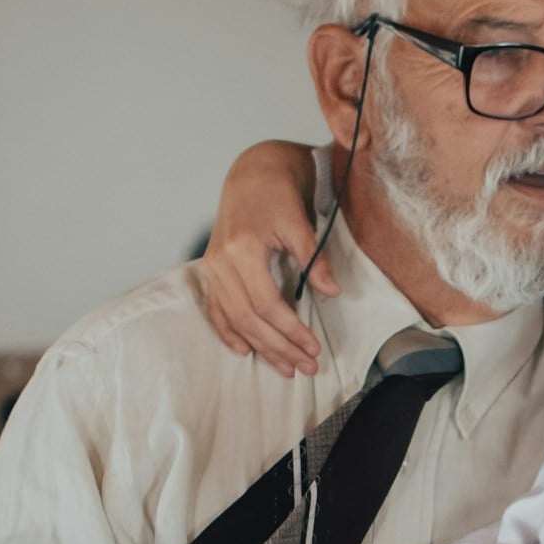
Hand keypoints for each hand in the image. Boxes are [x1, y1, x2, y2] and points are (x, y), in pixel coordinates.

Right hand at [196, 140, 331, 375]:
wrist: (251, 175)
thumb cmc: (276, 195)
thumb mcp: (299, 222)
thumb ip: (313, 259)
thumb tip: (332, 292)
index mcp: (242, 250)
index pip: (268, 305)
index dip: (292, 331)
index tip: (314, 348)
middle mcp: (221, 264)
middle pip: (250, 319)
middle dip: (280, 347)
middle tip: (306, 367)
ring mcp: (212, 270)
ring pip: (234, 320)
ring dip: (260, 347)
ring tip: (286, 367)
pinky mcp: (211, 272)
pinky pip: (216, 310)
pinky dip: (228, 333)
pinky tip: (245, 351)